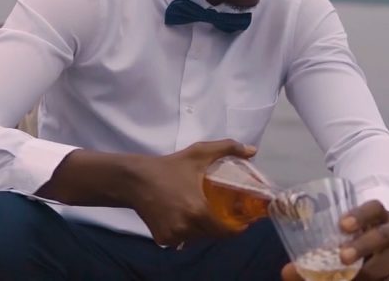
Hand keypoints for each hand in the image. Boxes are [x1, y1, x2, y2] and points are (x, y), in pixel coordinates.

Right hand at [128, 139, 255, 245]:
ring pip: (197, 238)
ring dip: (203, 229)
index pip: (225, 231)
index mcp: (197, 210)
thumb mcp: (199, 153)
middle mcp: (186, 227)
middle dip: (219, 226)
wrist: (136, 179)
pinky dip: (186, 232)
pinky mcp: (163, 239)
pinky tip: (184, 217)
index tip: (242, 221)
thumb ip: (228, 148)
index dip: (236, 228)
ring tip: (202, 213)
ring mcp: (173, 235)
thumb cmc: (170, 166)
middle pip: (212, 234)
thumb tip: (253, 150)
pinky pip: (183, 239)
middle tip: (221, 213)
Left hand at [281, 200, 388, 280]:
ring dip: (370, 271)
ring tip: (350, 278)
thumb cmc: (359, 240)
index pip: (374, 207)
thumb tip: (287, 272)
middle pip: (383, 235)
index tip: (342, 225)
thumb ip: (317, 251)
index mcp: (379, 216)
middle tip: (342, 257)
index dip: (360, 214)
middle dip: (363, 246)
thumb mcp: (343, 239)